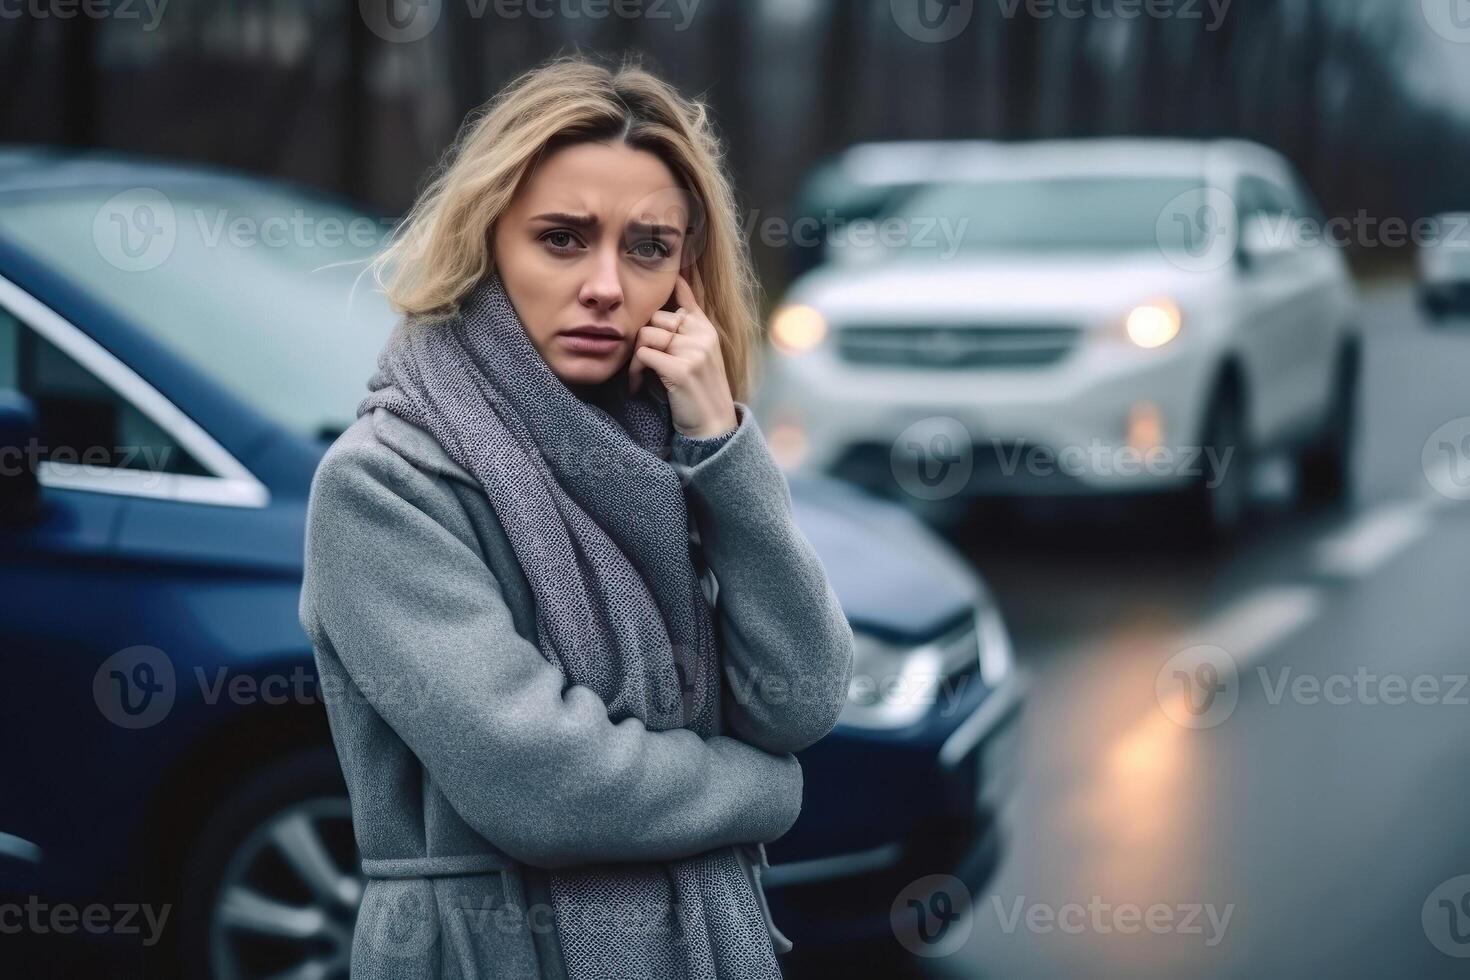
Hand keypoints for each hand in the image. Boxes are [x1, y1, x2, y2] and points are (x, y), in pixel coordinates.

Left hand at [629, 273, 737, 438]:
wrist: (713, 427)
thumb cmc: (699, 392)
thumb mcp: (699, 355)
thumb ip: (687, 329)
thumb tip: (673, 296)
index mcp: (706, 328)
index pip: (685, 294)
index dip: (672, 284)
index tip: (667, 273)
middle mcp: (702, 335)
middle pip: (654, 317)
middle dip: (642, 338)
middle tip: (640, 362)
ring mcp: (693, 351)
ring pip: (646, 335)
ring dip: (635, 358)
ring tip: (639, 376)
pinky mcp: (681, 369)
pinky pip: (644, 355)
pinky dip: (635, 371)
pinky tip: (638, 386)